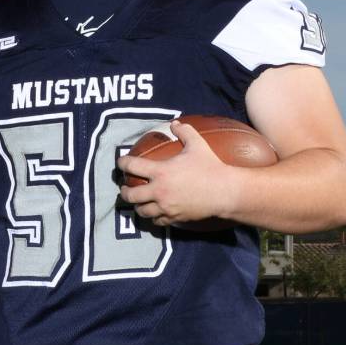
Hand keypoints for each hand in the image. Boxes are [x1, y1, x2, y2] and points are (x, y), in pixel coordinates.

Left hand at [117, 120, 233, 226]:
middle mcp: (159, 191)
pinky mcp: (174, 218)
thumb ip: (184, 131)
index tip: (120, 163)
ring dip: (137, 206)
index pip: (132, 166)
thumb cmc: (210, 166)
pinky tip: (154, 212)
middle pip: (130, 195)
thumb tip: (174, 123)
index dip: (122, 163)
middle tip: (125, 187)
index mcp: (161, 171)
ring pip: (141, 211)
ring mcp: (166, 207)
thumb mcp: (197, 144)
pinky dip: (152, 217)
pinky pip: (157, 221)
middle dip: (124, 191)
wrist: (225, 192)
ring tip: (137, 201)